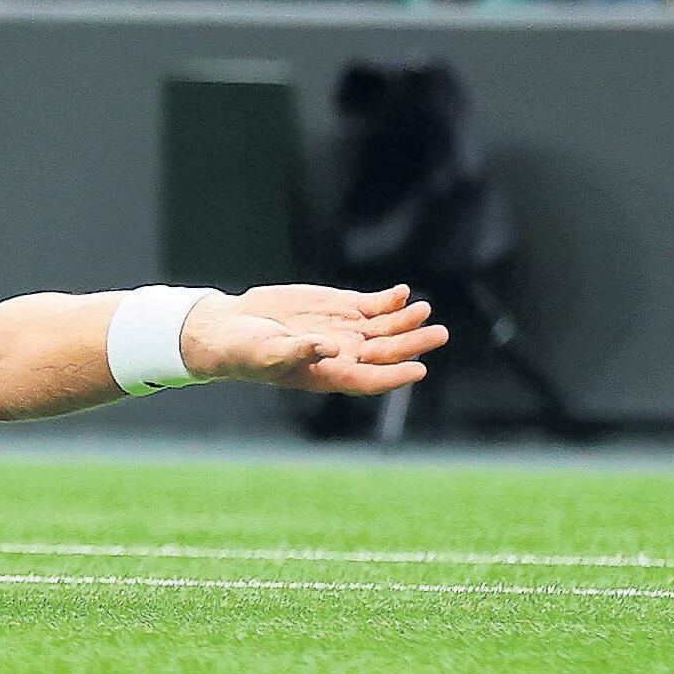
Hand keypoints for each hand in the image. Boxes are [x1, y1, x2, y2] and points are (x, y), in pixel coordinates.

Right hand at [181, 283, 446, 397]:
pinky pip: (373, 307)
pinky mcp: (340, 308)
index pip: (371, 380)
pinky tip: (401, 293)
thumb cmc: (248, 350)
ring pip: (386, 329)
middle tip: (438, 334)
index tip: (419, 370)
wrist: (234, 326)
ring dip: (406, 321)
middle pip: (388, 352)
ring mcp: (346, 330)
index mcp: (330, 376)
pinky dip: (389, 301)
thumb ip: (300, 352)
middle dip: (414, 344)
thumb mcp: (270, 353)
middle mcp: (345, 355)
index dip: (395, 376)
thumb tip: (330, 348)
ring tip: (424, 310)